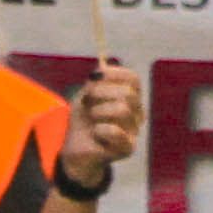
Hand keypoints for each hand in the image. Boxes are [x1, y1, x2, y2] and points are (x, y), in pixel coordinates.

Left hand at [64, 61, 142, 181]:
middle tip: (86, 102)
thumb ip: (95, 81)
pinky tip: (95, 134)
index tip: (92, 77)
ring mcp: (135, 131)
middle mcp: (137, 112)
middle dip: (100, 93)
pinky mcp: (128, 148)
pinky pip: (115, 132)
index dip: (113, 74)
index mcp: (131, 96)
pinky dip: (99, 130)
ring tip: (91, 119)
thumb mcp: (85, 95)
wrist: (75, 148)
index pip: (133, 79)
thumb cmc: (83, 120)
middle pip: (128, 93)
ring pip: (123, 110)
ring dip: (99, 112)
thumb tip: (102, 64)